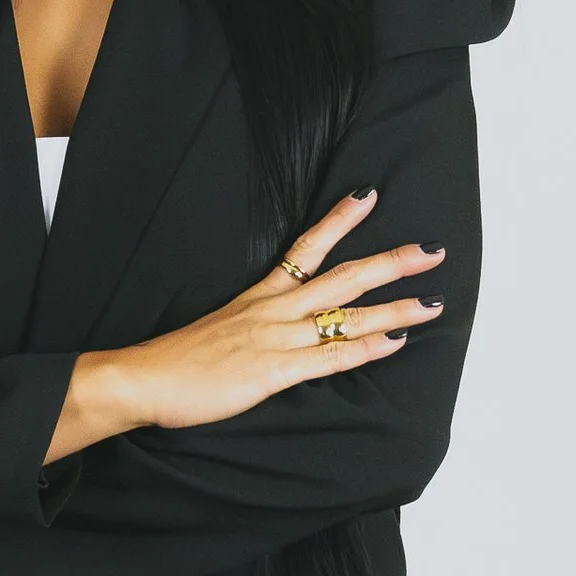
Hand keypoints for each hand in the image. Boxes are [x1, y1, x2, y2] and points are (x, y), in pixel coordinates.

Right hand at [44, 189, 443, 463]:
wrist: (142, 379)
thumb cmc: (175, 361)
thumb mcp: (218, 330)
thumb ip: (251, 326)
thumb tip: (275, 332)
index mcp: (258, 296)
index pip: (306, 247)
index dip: (339, 219)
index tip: (368, 195)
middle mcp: (273, 310)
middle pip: (343, 276)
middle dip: (390, 262)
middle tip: (431, 250)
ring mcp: (276, 338)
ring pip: (347, 315)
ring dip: (395, 308)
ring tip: (433, 300)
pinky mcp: (273, 371)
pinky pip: (330, 356)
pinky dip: (366, 348)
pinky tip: (396, 341)